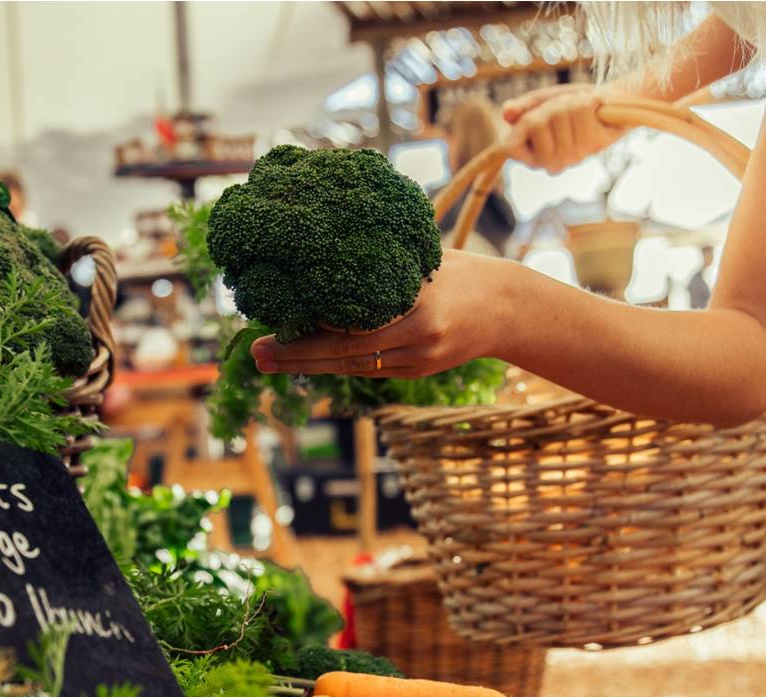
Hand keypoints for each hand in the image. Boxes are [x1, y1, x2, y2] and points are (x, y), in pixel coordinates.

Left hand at [250, 250, 512, 378]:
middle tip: (255, 351)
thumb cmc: (463, 272)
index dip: (313, 328)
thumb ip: (382, 267)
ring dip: (306, 365)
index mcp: (418, 306)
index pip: (354, 324)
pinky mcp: (416, 371)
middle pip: (344, 354)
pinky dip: (333, 362)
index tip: (275, 320)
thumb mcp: (424, 260)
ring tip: (266, 360)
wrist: (509, 309)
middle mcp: (416, 339)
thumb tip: (325, 255)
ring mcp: (416, 360)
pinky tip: (302, 358)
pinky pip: (367, 369)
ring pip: (351, 367)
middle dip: (296, 355)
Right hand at [501, 84, 624, 173]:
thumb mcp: (544, 102)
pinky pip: (580, 113)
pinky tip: (593, 109)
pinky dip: (586, 101)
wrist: (612, 103)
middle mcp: (552, 162)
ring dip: (569, 103)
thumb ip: (523, 107)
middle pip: (535, 122)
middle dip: (549, 107)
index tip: (534, 119)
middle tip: (563, 108)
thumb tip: (506, 112)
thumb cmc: (573, 103)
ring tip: (579, 108)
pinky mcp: (594, 145)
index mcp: (534, 156)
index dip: (519, 128)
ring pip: (558, 115)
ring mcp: (573, 156)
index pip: (509, 147)